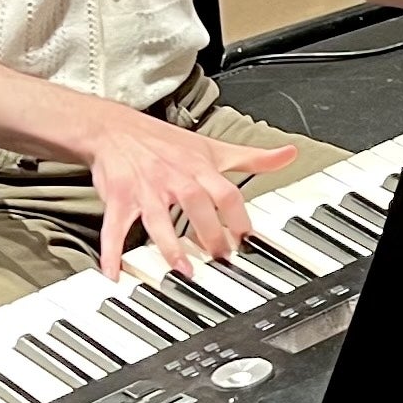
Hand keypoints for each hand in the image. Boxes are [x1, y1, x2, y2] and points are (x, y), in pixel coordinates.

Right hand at [81, 103, 295, 280]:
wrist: (114, 129)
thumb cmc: (165, 143)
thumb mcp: (212, 147)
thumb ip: (253, 157)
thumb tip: (289, 153)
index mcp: (198, 167)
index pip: (226, 192)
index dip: (239, 216)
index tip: (248, 240)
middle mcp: (173, 178)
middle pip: (196, 204)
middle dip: (209, 233)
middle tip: (221, 259)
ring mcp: (146, 190)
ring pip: (159, 218)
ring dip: (170, 245)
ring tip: (184, 270)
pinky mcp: (120, 200)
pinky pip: (115, 228)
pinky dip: (112, 251)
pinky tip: (114, 273)